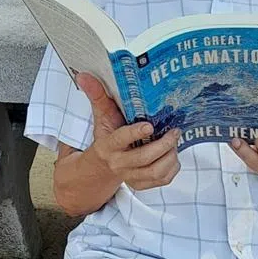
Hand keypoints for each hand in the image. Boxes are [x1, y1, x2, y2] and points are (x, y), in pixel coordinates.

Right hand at [77, 72, 180, 190]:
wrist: (100, 167)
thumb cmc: (106, 136)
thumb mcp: (101, 116)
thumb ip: (97, 96)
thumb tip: (83, 74)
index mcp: (107, 146)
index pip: (120, 140)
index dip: (135, 133)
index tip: (150, 126)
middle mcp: (118, 163)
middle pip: (144, 158)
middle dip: (164, 144)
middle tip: (175, 131)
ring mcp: (130, 176)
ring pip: (156, 171)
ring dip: (170, 156)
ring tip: (174, 143)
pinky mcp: (141, 183)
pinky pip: (163, 179)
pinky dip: (172, 168)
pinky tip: (172, 155)